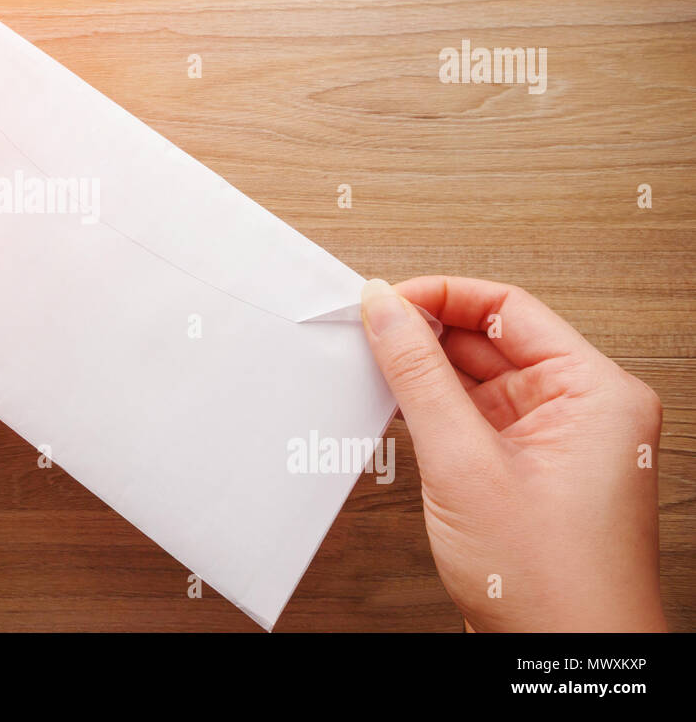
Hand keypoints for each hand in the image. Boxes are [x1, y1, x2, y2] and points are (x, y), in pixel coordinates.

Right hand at [360, 276, 665, 631]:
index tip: (384, 298)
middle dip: (425, 334)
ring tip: (371, 369)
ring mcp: (556, 443)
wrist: (561, 663)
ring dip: (424, 374)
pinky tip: (394, 409)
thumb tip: (386, 310)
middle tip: (365, 329)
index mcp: (595, 392)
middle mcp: (584, 410)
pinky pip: (475, 419)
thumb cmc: (550, 586)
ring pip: (477, 380)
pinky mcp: (528, 472)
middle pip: (491, 340)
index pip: (508, 308)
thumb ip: (418, 376)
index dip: (439, 296)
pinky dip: (433, 412)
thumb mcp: (464, 464)